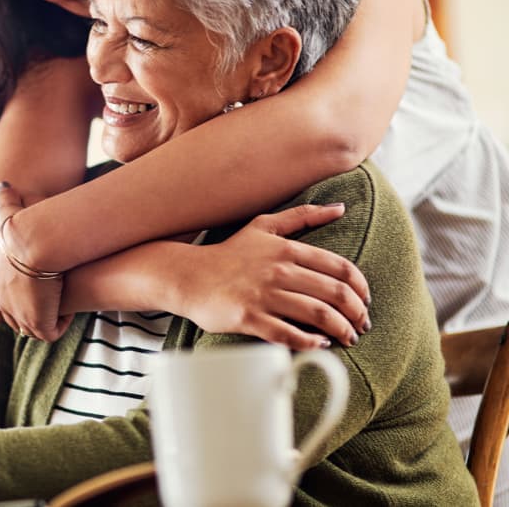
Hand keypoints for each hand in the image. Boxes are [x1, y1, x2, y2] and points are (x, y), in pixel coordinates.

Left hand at [0, 181, 73, 341]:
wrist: (33, 243)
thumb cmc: (23, 227)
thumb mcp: (10, 214)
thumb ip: (5, 201)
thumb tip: (4, 184)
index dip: (11, 303)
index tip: (29, 296)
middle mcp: (0, 301)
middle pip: (12, 320)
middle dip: (29, 315)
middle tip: (48, 304)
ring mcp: (17, 314)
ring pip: (31, 328)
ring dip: (46, 319)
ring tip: (61, 307)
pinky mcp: (37, 322)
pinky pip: (50, 332)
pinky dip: (60, 323)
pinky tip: (70, 310)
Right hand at [175, 203, 370, 350]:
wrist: (188, 276)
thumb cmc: (229, 254)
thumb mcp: (264, 226)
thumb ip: (303, 216)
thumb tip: (340, 208)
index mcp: (287, 249)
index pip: (340, 269)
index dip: (360, 288)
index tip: (365, 301)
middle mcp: (278, 271)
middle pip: (334, 294)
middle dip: (356, 313)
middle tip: (361, 325)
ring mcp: (263, 295)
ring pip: (317, 314)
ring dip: (340, 330)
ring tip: (347, 338)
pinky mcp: (248, 317)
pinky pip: (288, 334)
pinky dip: (310, 342)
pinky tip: (319, 345)